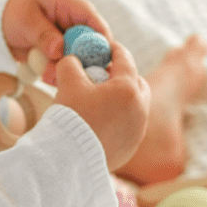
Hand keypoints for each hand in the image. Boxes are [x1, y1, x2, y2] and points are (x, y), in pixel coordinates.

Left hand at [1, 0, 111, 84]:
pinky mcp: (61, 53)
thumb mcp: (26, 20)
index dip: (101, 35)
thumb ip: (43, 34)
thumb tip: (59, 50)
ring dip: (68, 68)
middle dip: (83, 59)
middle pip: (90, 41)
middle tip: (74, 72)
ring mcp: (68, 39)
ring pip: (78, 56)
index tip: (104, 54)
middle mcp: (72, 22)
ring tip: (50, 76)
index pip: (91, 18)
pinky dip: (59, 73)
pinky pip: (66, 65)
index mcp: (67, 4)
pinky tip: (47, 77)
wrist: (0, 25)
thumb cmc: (15, 13)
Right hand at [53, 40, 149, 170]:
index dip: (114, 49)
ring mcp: (138, 130)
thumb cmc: (71, 118)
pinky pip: (130, 125)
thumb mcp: (67, 82)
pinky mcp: (131, 147)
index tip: (105, 46)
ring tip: (101, 98)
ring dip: (123, 98)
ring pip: (136, 106)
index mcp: (128, 89)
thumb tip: (73, 61)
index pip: (125, 59)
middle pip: (137, 83)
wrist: (69, 159)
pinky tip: (101, 120)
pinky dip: (120, 118)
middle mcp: (140, 109)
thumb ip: (71, 64)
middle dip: (124, 75)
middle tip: (105, 73)